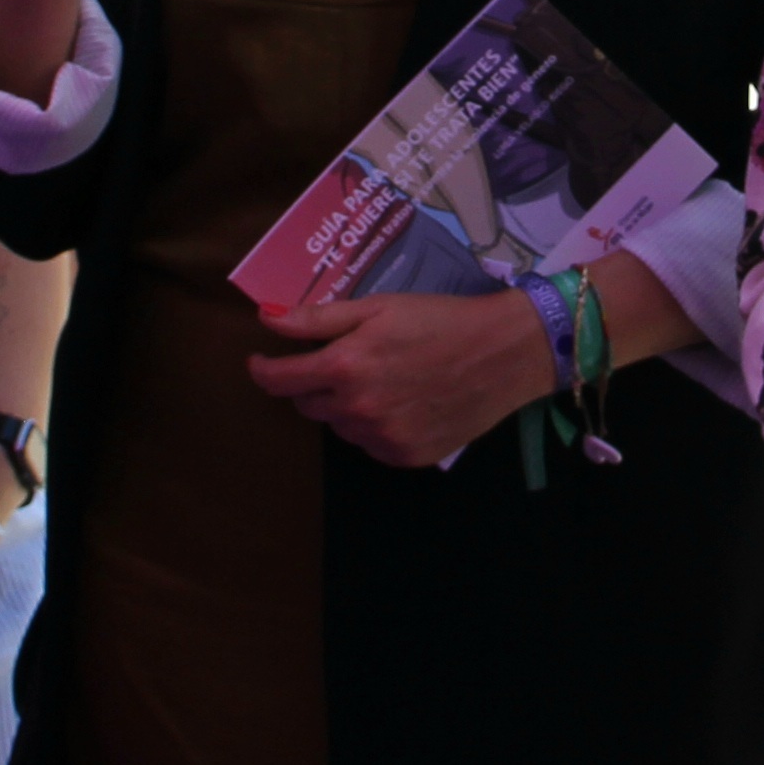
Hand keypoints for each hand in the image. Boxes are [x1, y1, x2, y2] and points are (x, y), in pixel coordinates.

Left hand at [248, 289, 557, 469]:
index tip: (260, 362)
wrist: (503, 354)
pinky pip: (371, 444)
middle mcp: (357, 410)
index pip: (280, 380)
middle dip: (314, 383)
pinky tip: (402, 402)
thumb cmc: (440, 320)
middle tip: (344, 360)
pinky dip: (375, 426)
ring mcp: (382, 438)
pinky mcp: (406, 456)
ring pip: (340, 427)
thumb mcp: (377, 307)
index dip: (263, 370)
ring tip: (382, 380)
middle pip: (308, 405)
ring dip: (345, 407)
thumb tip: (266, 320)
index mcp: (345, 368)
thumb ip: (318, 318)